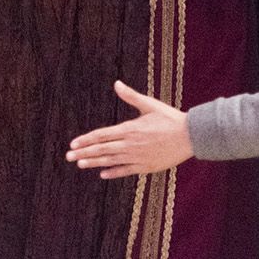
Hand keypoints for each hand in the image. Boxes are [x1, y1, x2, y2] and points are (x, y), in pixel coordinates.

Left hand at [66, 80, 192, 178]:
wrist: (190, 136)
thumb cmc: (170, 118)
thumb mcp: (149, 105)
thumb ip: (131, 96)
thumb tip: (116, 84)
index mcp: (130, 129)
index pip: (102, 135)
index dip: (86, 139)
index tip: (73, 144)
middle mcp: (131, 144)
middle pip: (102, 149)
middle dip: (84, 153)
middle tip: (69, 157)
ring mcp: (137, 157)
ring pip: (111, 161)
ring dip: (94, 162)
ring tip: (80, 164)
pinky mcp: (146, 166)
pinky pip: (125, 170)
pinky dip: (113, 172)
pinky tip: (102, 174)